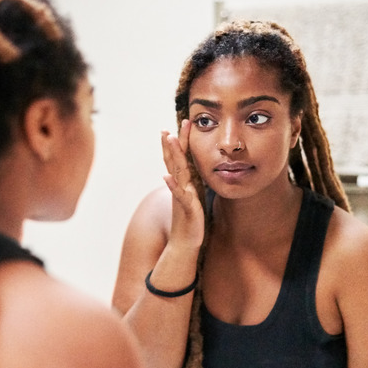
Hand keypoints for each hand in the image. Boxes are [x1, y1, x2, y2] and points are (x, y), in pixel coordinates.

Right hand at [161, 120, 203, 248]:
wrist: (184, 243)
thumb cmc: (192, 221)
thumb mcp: (197, 198)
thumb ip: (196, 184)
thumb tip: (201, 173)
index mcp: (185, 182)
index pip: (182, 158)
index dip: (181, 141)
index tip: (184, 124)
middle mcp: (180, 186)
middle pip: (175, 159)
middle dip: (173, 142)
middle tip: (170, 124)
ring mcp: (181, 195)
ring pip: (175, 171)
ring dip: (171, 154)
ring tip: (167, 138)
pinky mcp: (186, 207)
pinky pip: (178, 194)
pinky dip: (171, 185)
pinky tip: (166, 176)